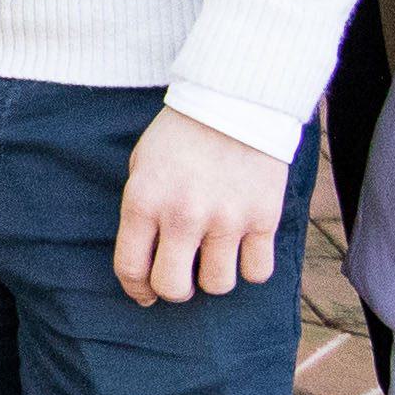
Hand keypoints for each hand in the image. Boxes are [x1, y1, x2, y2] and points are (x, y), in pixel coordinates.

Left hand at [113, 106, 290, 303]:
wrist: (235, 101)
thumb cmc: (181, 134)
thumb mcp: (142, 165)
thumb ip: (142, 211)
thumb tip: (144, 260)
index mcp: (144, 200)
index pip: (131, 268)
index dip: (136, 290)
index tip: (144, 294)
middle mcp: (183, 215)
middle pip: (174, 288)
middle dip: (174, 290)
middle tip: (182, 277)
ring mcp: (226, 219)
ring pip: (218, 285)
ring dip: (214, 277)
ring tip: (214, 256)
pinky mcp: (263, 218)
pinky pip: (257, 272)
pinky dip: (250, 267)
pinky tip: (243, 249)